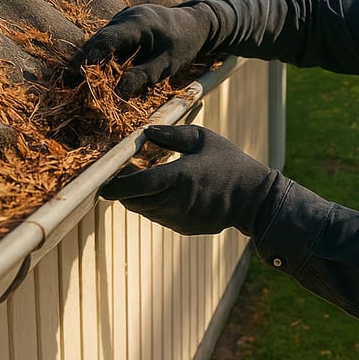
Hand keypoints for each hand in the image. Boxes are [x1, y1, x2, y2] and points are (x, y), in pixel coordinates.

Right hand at [70, 3, 216, 97]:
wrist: (197, 23)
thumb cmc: (185, 43)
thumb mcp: (168, 63)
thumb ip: (144, 76)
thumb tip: (119, 93)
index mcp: (138, 22)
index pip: (108, 39)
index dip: (89, 57)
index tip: (74, 74)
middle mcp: (126, 17)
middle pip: (99, 40)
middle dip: (83, 62)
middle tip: (66, 83)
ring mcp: (123, 20)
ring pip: (102, 42)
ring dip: (90, 61)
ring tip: (72, 82)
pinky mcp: (124, 27)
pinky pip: (109, 43)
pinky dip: (102, 58)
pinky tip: (93, 76)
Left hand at [100, 125, 288, 236]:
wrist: (253, 199)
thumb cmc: (230, 164)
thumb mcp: (203, 139)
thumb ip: (172, 134)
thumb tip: (145, 132)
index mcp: (177, 178)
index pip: (133, 186)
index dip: (114, 184)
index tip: (105, 176)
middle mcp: (173, 202)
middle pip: (131, 201)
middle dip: (122, 188)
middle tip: (122, 170)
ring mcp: (177, 218)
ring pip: (142, 210)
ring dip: (137, 196)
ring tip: (142, 177)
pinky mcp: (182, 227)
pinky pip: (157, 216)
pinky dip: (153, 205)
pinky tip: (164, 190)